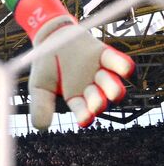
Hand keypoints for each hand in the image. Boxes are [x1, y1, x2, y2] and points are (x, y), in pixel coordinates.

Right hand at [17, 0, 133, 128]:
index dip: (84, 115)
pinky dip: (122, 65)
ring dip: (113, 88)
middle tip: (98, 104)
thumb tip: (41, 128)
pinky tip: (126, 70)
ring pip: (110, 83)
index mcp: (75, 98)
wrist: (51, 37)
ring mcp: (100, 72)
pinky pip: (117, 61)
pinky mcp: (106, 55)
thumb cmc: (45, 65)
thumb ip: (40, 105)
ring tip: (114, 92)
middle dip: (99, 102)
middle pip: (99, 98)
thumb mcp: (39, 86)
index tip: (85, 120)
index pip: (82, 110)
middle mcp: (91, 88)